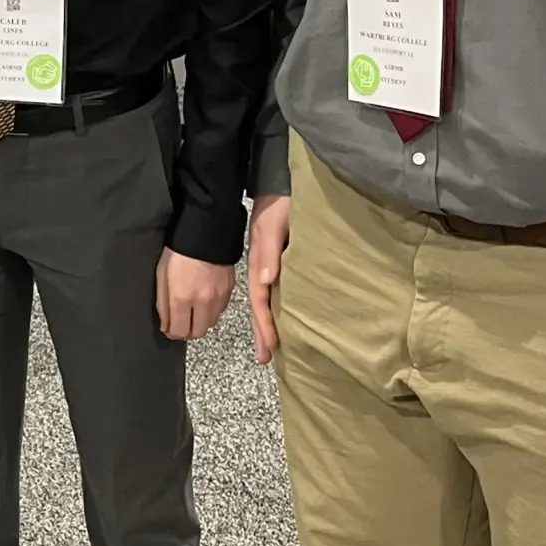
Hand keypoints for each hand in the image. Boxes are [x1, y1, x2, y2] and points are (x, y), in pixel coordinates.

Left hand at [156, 248, 235, 341]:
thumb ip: (163, 303)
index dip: (172, 333)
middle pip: (197, 333)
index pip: (179, 331)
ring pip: (210, 324)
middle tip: (179, 322)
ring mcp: (218, 298)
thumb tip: (165, 325)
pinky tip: (203, 299)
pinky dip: (211, 310)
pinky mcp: (229, 291)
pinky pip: (220, 311)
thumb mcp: (162, 275)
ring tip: (191, 310)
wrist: (206, 232)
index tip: (168, 328)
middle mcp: (202, 302)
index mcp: (182, 298)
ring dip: (199, 322)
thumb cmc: (179, 250)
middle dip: (186, 331)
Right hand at [246, 192, 291, 365]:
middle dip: (263, 331)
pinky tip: (285, 319)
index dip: (264, 323)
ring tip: (272, 348)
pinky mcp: (283, 263)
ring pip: (269, 301)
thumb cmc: (280, 204)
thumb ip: (268, 250)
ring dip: (269, 324)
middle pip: (261, 305)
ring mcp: (273, 267)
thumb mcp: (273, 224)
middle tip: (265, 358)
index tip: (270, 346)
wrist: (281, 187)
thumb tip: (264, 281)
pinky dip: (278, 308)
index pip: (260, 299)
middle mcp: (265, 269)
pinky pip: (278, 292)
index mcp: (260, 263)